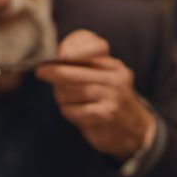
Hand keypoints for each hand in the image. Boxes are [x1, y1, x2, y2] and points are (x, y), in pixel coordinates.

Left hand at [36, 29, 153, 159]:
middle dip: (52, 72)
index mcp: (114, 66)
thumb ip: (84, 66)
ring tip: (68, 101)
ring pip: (67, 91)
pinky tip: (75, 113)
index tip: (58, 55)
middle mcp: (115, 78)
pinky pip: (71, 109)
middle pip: (71, 71)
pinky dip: (68, 111)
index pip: (94, 45)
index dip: (71, 47)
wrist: (135, 131)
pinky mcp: (104, 115)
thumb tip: (53, 61)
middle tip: (41, 72)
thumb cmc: (110, 102)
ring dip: (61, 97)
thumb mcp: (104, 79)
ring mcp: (111, 96)